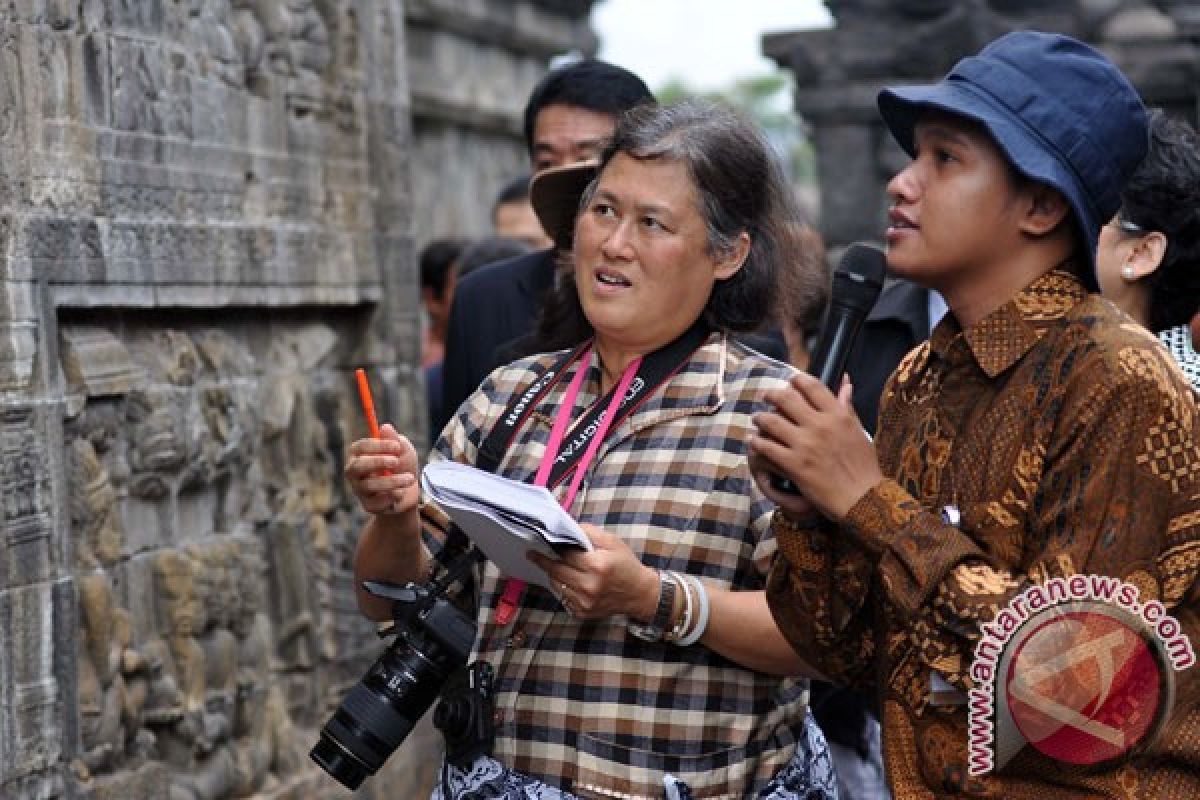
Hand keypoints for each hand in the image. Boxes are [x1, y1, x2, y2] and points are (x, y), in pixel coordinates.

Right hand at [344, 423, 418, 515]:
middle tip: (396, 461)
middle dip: (378, 462)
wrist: (409, 493)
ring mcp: (359, 489)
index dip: (378, 446)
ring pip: (369, 485)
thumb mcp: (404, 451)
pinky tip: (400, 493)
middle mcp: (354, 471)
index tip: (397, 446)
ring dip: (392, 481)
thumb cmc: (402, 467)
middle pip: (357, 466)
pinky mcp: (367, 505)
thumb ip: (395, 440)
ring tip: (409, 478)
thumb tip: (386, 427)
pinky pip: (377, 502)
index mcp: (359, 454)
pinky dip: (392, 496)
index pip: (361, 447)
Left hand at [528, 524, 658, 621]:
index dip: (556, 547)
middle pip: (556, 570)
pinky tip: (567, 581)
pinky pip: (563, 598)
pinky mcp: (583, 612)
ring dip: (552, 575)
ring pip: (556, 585)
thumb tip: (568, 529)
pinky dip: (562, 588)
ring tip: (552, 566)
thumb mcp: (612, 542)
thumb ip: (589, 532)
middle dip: (543, 561)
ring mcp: (585, 602)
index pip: (566, 554)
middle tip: (532, 554)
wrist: (639, 594)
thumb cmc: (626, 565)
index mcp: (597, 566)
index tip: (544, 542)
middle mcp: (589, 586)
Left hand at [749, 373, 882, 520]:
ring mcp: (805, 445)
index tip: (790, 381)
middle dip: (772, 394)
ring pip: (772, 421)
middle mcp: (820, 426)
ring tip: (757, 418)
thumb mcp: (859, 431)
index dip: (797, 380)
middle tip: (766, 395)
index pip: (812, 387)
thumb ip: (847, 406)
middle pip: (787, 399)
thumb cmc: (864, 467)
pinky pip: (767, 447)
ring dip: (760, 417)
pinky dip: (756, 442)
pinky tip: (752, 441)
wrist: (863, 498)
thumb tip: (846, 382)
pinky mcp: (794, 465)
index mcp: (838, 416)